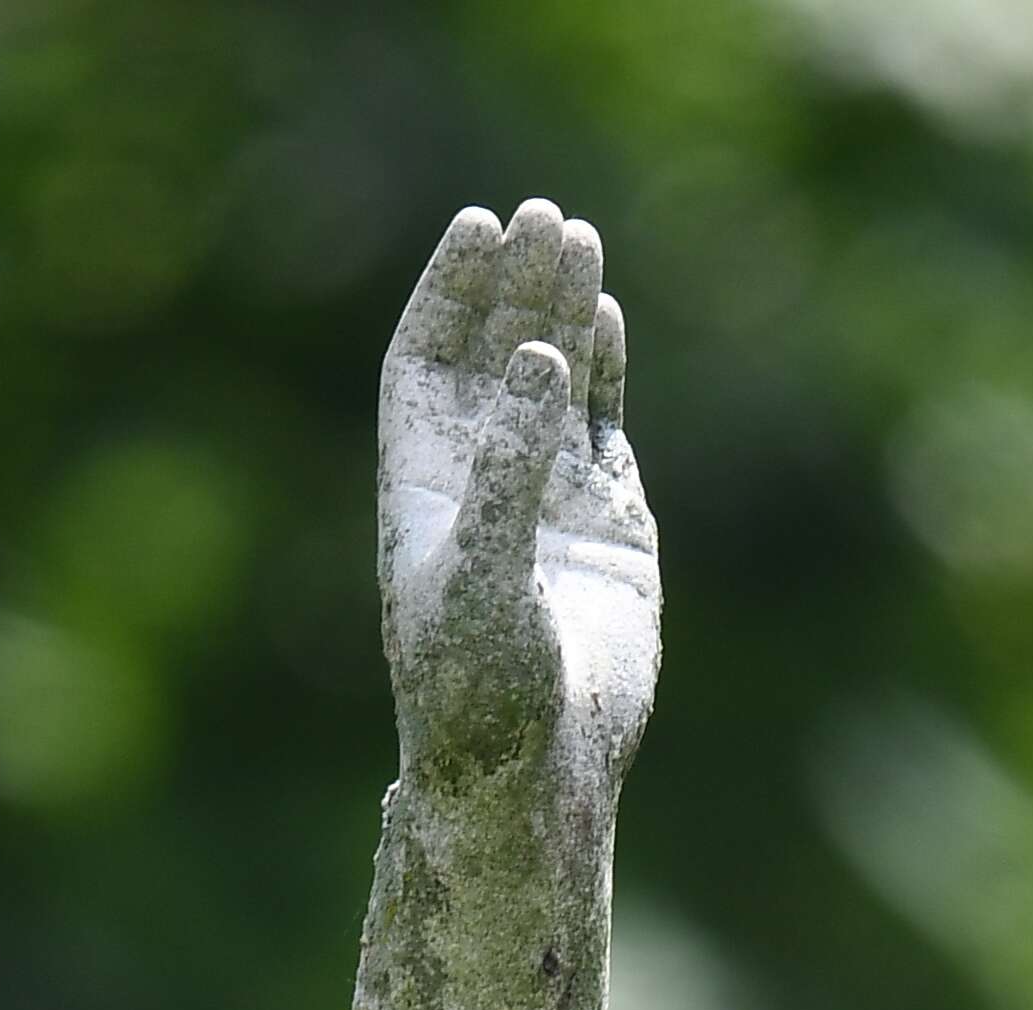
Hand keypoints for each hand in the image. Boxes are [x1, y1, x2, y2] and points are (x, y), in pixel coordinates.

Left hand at [378, 198, 660, 785]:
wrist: (542, 771)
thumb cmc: (482, 689)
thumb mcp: (484, 574)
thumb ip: (510, 467)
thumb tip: (540, 360)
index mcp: (424, 490)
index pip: (425, 365)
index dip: (446, 295)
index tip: (475, 228)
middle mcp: (482, 484)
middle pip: (492, 356)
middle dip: (513, 287)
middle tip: (539, 216)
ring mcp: (547, 501)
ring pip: (552, 383)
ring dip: (562, 313)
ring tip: (576, 237)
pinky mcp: (608, 528)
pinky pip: (601, 428)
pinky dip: (604, 372)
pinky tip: (605, 317)